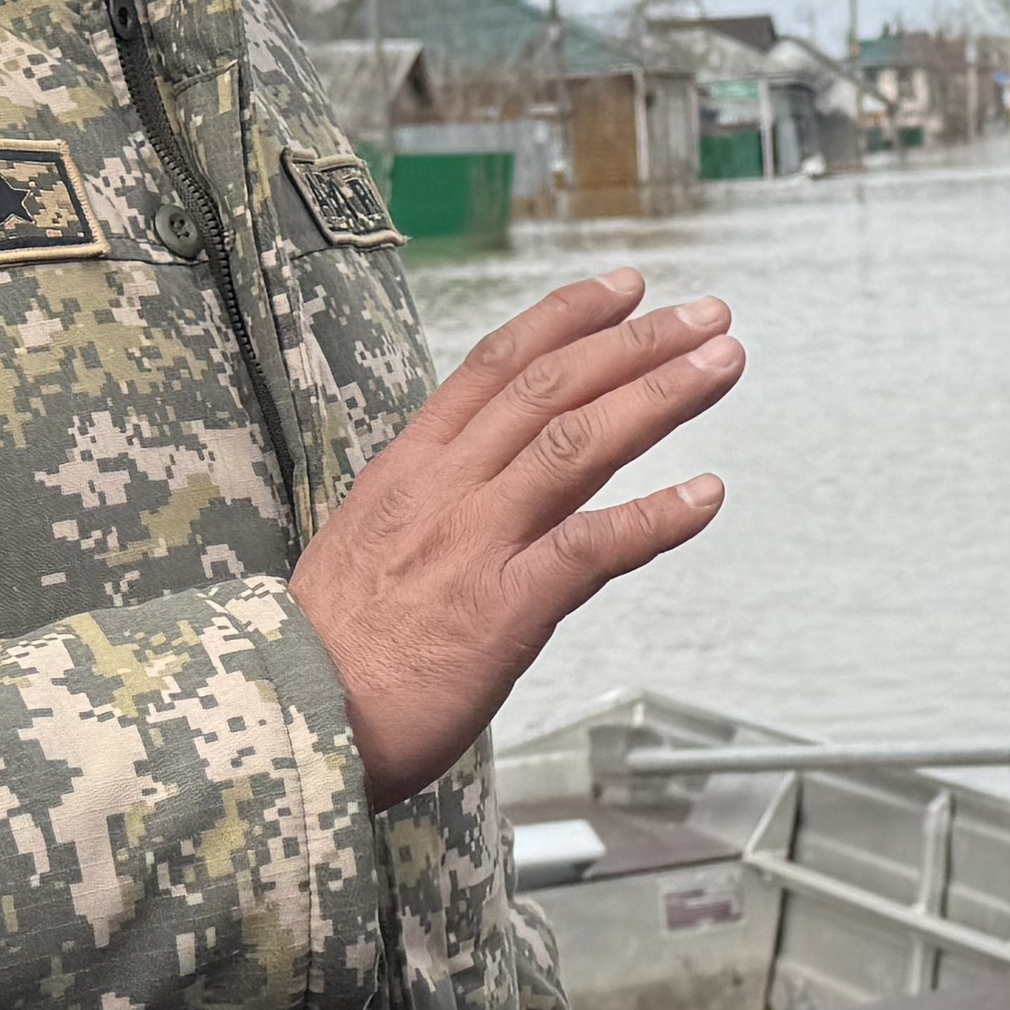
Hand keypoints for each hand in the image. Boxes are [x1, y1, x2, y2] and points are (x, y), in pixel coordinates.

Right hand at [293, 270, 741, 808]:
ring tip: (720, 366)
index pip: (495, 366)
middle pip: (552, 388)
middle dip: (637, 343)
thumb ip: (431, 504)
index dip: (568, 318)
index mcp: (408, 468)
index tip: (625, 289)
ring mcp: (475, 544)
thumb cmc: (330, 648)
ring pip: (578, 444)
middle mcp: (444, 489)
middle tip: (707, 317)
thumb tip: (485, 481)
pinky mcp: (504, 609)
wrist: (288, 720)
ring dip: (660, 398)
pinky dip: (657, 517)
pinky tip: (706, 495)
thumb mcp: (367, 542)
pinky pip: (593, 548)